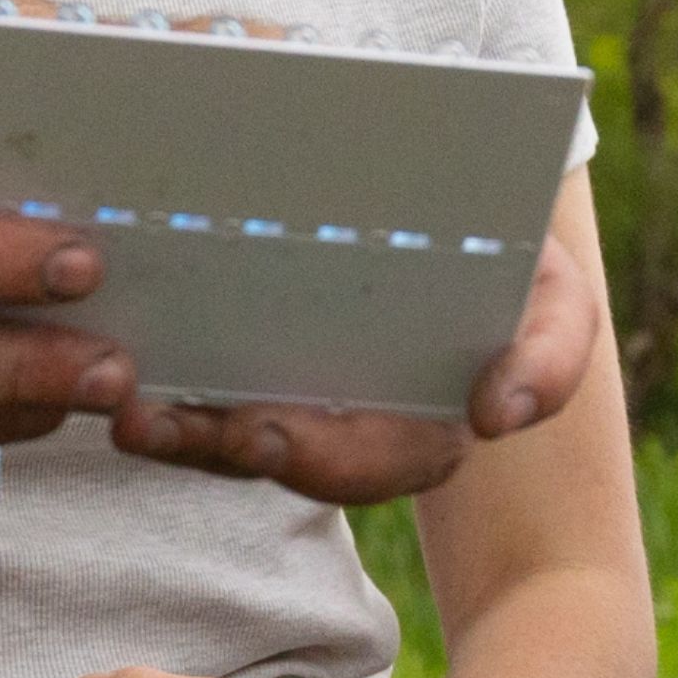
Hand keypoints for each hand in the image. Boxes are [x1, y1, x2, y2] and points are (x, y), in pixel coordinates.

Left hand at [109, 164, 609, 499]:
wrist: (478, 213)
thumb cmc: (522, 273)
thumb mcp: (560, 308)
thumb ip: (551, 360)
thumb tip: (500, 415)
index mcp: (419, 433)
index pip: (368, 464)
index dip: (318, 458)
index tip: (267, 438)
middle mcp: (348, 428)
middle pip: (277, 454)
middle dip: (217, 446)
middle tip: (152, 421)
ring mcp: (293, 395)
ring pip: (223, 428)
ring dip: (171, 425)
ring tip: (120, 403)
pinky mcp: (247, 356)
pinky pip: (197, 379)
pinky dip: (160, 373)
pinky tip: (117, 352)